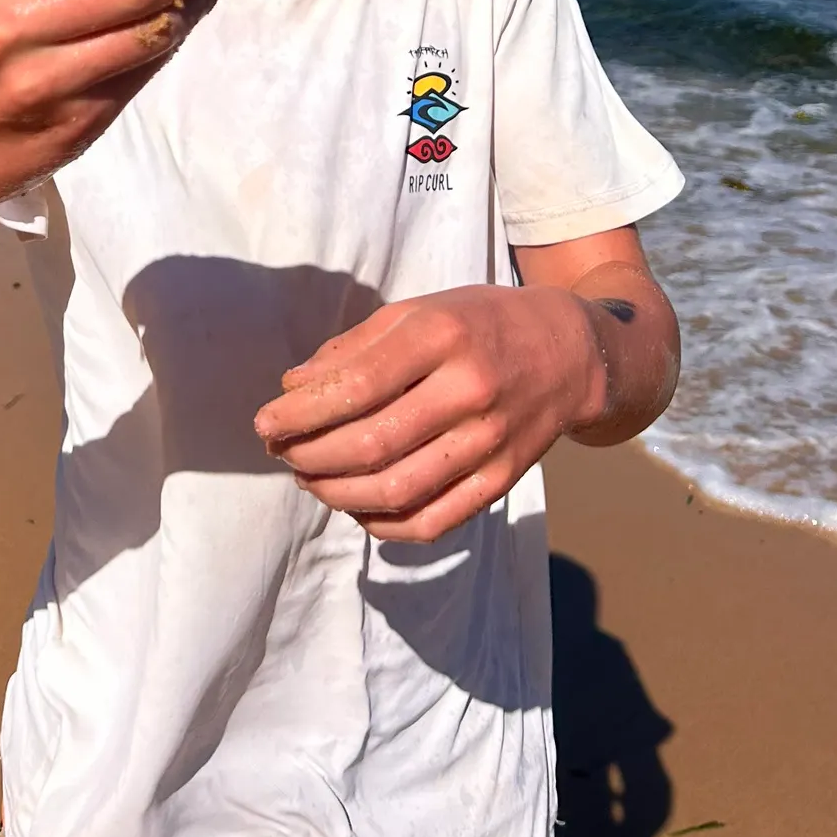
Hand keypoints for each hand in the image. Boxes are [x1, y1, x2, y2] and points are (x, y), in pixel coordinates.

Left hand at [253, 285, 607, 542]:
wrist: (570, 352)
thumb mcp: (417, 311)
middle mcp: (469, 390)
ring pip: (398, 490)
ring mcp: (490, 441)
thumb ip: (353, 347)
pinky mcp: (502, 480)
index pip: (357, 387)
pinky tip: (356, 508)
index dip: (301, 413)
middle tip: (282, 453)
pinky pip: (434, 520)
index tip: (265, 424)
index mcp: (441, 337)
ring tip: (309, 479)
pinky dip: (384, 525)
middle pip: (372, 443)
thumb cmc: (478, 323)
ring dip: (337, 493)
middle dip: (311, 456)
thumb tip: (292, 386)